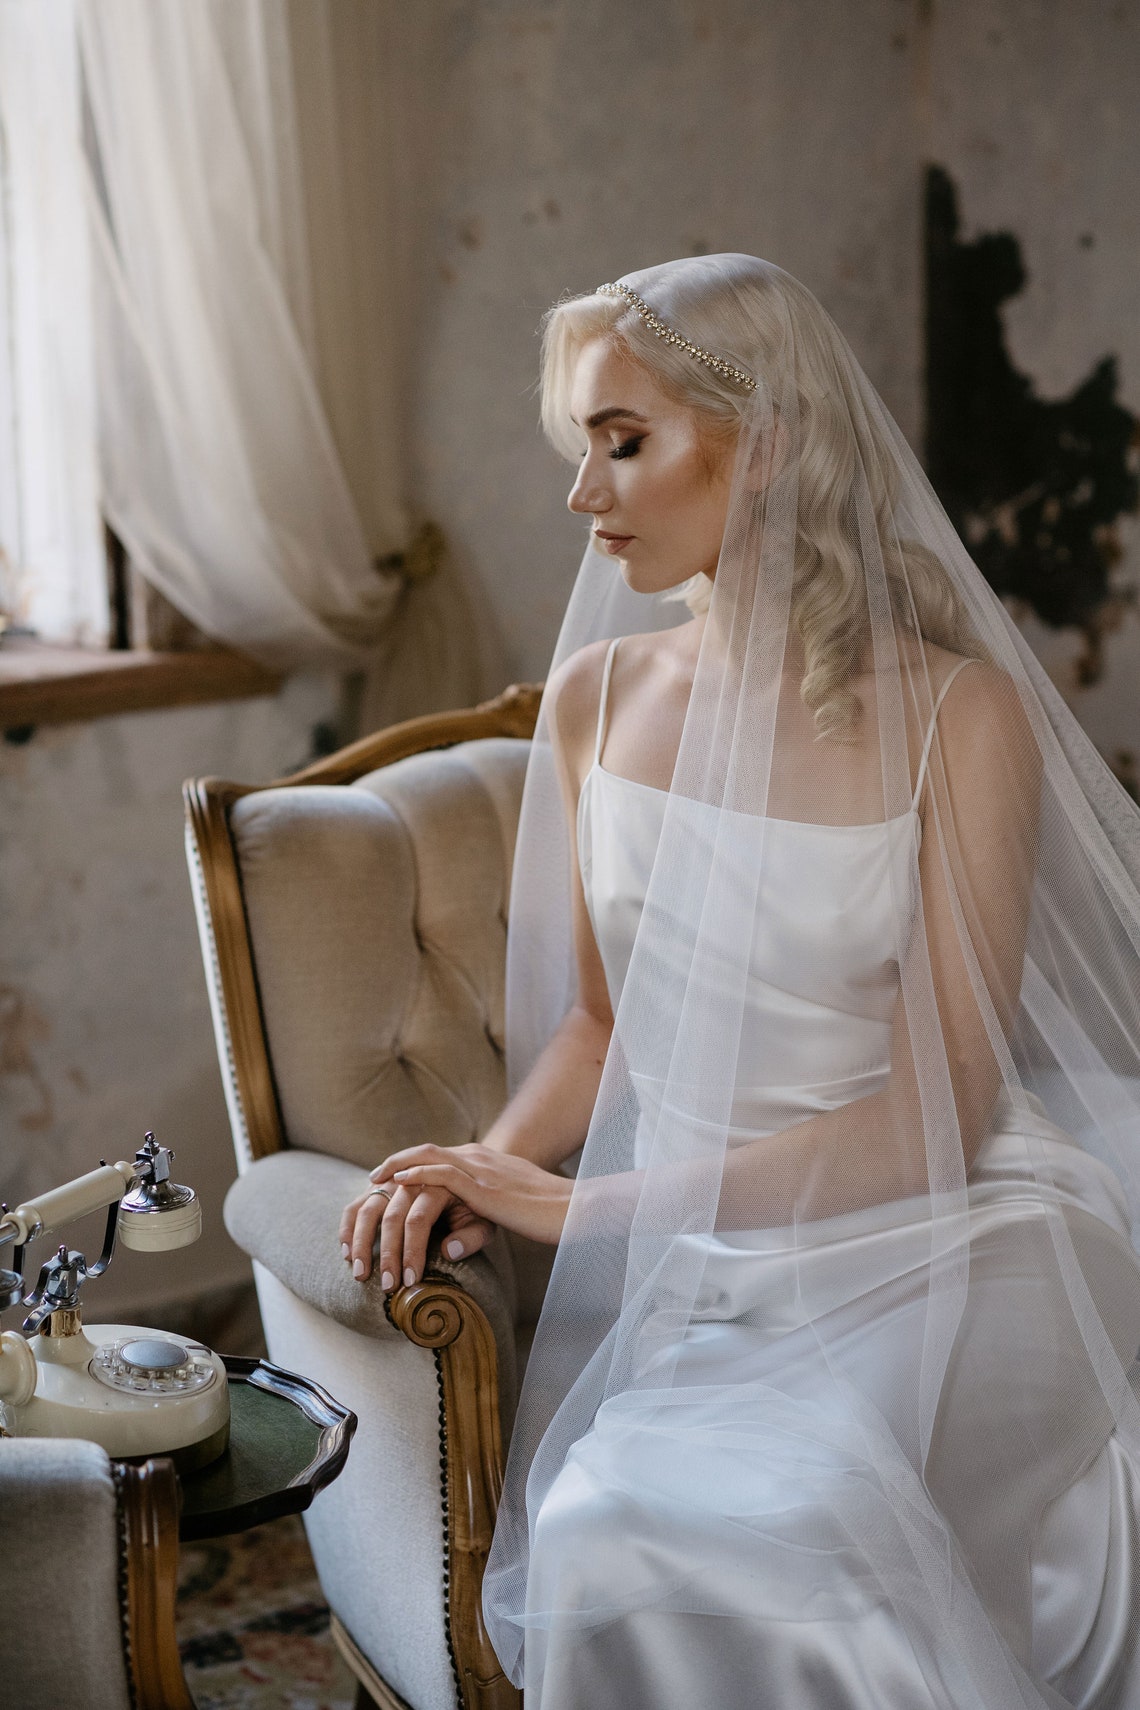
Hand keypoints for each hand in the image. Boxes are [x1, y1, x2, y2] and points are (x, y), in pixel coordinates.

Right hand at [338, 1180, 495, 1287]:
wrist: (467, 1179)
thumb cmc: (477, 1208)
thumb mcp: (486, 1222)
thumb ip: (471, 1236)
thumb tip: (448, 1251)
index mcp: (440, 1183)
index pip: (418, 1219)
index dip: (412, 1251)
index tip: (410, 1281)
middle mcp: (412, 1179)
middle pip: (391, 1216)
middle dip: (388, 1254)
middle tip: (387, 1286)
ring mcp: (392, 1181)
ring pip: (368, 1209)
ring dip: (361, 1243)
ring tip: (360, 1274)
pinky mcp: (378, 1187)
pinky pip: (356, 1204)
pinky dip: (348, 1227)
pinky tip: (346, 1253)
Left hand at [372, 1143, 572, 1247]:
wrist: (574, 1208)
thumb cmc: (547, 1213)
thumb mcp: (508, 1209)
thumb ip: (481, 1216)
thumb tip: (449, 1242)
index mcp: (485, 1161)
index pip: (440, 1155)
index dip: (412, 1163)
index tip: (391, 1177)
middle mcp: (479, 1157)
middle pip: (426, 1151)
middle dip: (396, 1163)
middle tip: (372, 1178)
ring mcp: (480, 1168)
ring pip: (427, 1160)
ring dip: (398, 1171)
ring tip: (375, 1183)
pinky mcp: (483, 1186)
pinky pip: (441, 1173)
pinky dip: (416, 1175)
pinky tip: (399, 1185)